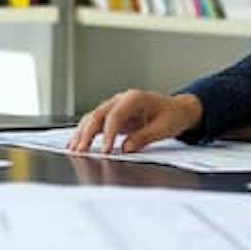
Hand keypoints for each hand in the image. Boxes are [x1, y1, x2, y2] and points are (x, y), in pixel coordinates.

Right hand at [68, 89, 201, 153]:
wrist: (177, 110)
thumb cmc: (172, 116)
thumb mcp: (164, 128)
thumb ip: (144, 137)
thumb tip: (126, 148)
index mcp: (134, 98)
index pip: (116, 115)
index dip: (109, 133)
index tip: (106, 150)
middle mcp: (121, 100)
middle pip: (98, 115)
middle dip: (88, 133)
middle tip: (82, 150)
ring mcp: (114, 107)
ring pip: (92, 118)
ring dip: (82, 134)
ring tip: (74, 150)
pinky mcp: (112, 117)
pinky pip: (94, 124)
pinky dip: (84, 134)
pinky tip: (76, 144)